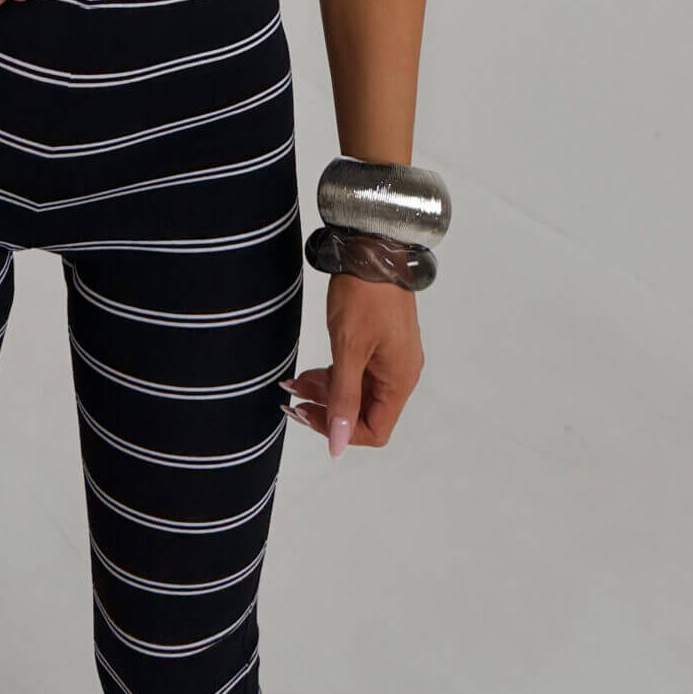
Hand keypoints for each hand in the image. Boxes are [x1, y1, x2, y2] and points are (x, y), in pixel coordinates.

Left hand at [280, 271, 424, 457]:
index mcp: (400, 380)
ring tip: (293, 382)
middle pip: (363, 412)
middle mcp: (400, 373)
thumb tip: (337, 445)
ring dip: (323, 391)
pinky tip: (306, 371)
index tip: (308, 415)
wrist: (372, 248)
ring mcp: (390, 358)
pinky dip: (331, 374)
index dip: (340, 431)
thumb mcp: (348, 349)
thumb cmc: (365, 295)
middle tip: (292, 400)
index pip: (375, 431)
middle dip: (325, 409)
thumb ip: (342, 399)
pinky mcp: (379, 343)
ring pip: (355, 391)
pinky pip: (355, 372)